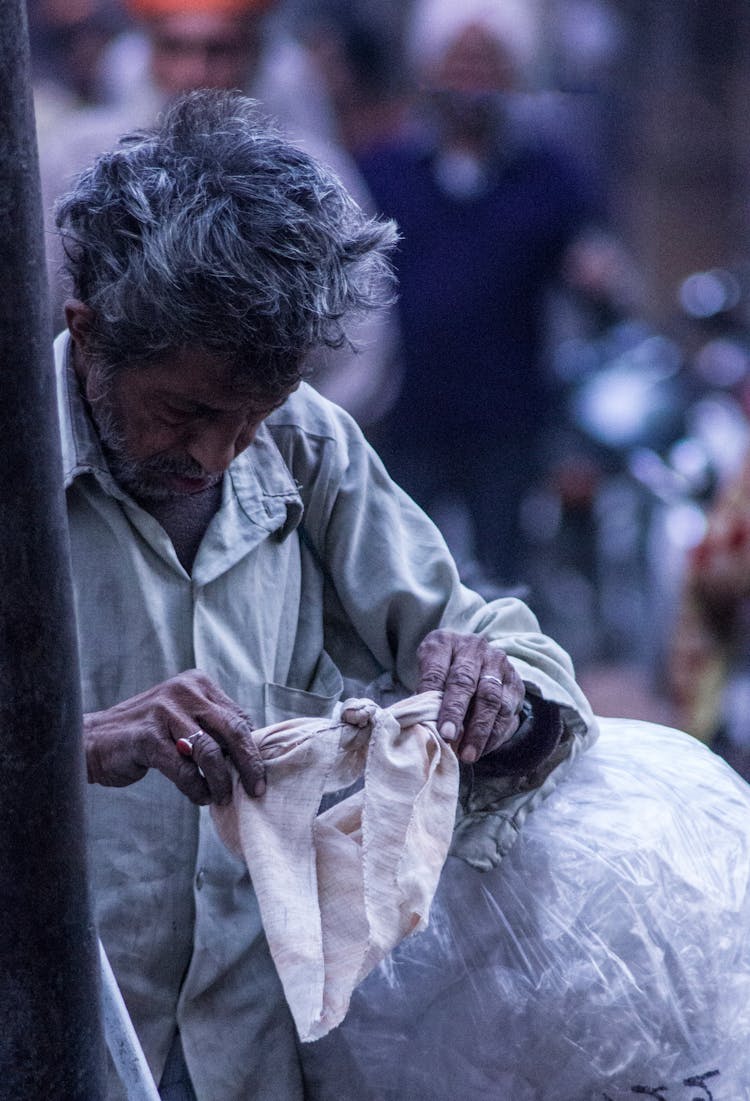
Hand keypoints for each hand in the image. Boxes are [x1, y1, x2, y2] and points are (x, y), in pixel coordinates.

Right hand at [84, 669, 264, 804]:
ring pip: (209, 752)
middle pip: (232, 730)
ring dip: (220, 781)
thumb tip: (251, 754)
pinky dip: (196, 787)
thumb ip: (213, 728)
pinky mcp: (148, 736)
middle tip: (256, 789)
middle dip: (249, 764)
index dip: (252, 748)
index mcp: (197, 684)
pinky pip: (184, 769)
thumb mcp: (183, 719)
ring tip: (221, 797)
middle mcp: (184, 691)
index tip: (259, 773)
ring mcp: (165, 711)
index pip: (238, 717)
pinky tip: (200, 797)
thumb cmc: (147, 734)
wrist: (94, 741)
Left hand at [417, 630, 523, 762]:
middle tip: (449, 738)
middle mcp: (474, 648)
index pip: (437, 669)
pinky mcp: (514, 682)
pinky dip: (494, 734)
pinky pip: (508, 710)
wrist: (475, 661)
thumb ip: (425, 696)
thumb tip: (421, 727)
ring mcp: (498, 663)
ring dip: (479, 730)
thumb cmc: (442, 673)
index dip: (434, 697)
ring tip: (467, 754)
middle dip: (456, 713)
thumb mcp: (427, 675)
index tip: (436, 726)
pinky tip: (482, 749)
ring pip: (491, 698)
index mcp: (445, 642)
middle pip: (466, 681)